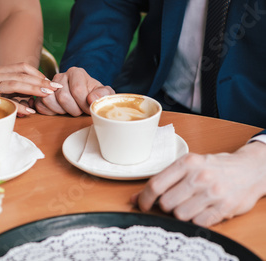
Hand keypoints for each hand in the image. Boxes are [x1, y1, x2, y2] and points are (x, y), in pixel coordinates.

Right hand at [0, 63, 61, 115]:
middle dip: (41, 81)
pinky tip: (29, 111)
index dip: (38, 73)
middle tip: (55, 88)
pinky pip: (5, 100)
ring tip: (47, 95)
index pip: (22, 67)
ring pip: (15, 83)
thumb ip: (14, 91)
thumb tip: (35, 97)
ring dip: (33, 89)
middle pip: (22, 74)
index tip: (51, 82)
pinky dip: (18, 105)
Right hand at [34, 67, 113, 115]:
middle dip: (73, 109)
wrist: (84, 96)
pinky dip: (50, 112)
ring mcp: (49, 85)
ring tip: (69, 109)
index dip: (84, 105)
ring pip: (48, 99)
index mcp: (76, 72)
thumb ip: (103, 94)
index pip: (77, 90)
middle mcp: (61, 76)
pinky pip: (41, 105)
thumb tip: (91, 99)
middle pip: (63, 97)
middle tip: (79, 110)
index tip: (89, 109)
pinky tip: (60, 111)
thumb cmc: (93, 94)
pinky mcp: (41, 94)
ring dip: (61, 110)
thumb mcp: (104, 93)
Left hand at [131, 141, 265, 226]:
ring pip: (180, 214)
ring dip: (181, 214)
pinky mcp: (224, 207)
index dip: (144, 198)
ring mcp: (212, 192)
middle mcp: (199, 176)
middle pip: (166, 203)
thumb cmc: (214, 167)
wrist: (249, 169)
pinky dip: (196, 220)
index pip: (156, 185)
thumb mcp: (188, 166)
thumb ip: (163, 180)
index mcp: (187, 162)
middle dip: (165, 206)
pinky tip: (201, 210)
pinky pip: (198, 222)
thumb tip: (135, 198)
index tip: (141, 204)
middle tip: (173, 202)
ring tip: (189, 205)